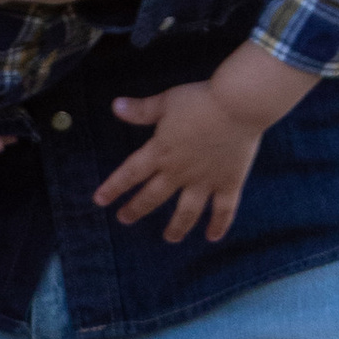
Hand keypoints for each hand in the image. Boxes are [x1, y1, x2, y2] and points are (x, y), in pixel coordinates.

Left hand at [97, 41, 311, 244]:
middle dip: (136, 209)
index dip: (113, 188)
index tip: (99, 201)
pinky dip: (219, 224)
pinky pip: (223, 209)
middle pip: (153, 196)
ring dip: (176, 227)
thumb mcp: (166, 101)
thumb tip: (115, 106)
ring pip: (186, 211)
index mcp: (161, 152)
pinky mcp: (229, 182)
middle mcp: (179, 172)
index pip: (130, 173)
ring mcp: (205, 180)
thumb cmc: (201, 100)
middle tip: (125, 219)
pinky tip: (213, 237)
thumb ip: (142, 110)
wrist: (238, 105)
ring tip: (169, 238)